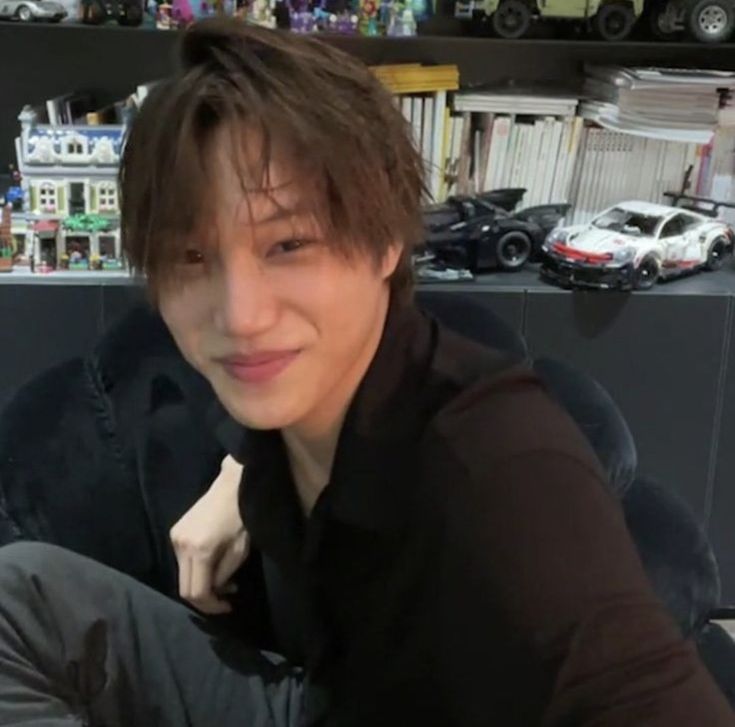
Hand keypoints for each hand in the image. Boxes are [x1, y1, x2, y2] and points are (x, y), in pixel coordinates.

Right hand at [170, 455, 249, 613]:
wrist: (232, 486)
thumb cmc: (242, 517)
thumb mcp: (240, 551)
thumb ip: (224, 575)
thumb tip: (215, 590)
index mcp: (199, 551)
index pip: (197, 592)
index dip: (211, 606)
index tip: (228, 606)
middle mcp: (181, 546)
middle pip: (184, 588)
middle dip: (205, 599)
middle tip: (225, 598)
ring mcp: (174, 537)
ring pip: (182, 575)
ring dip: (200, 583)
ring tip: (223, 580)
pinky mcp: (175, 531)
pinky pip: (182, 561)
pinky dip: (195, 569)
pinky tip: (212, 564)